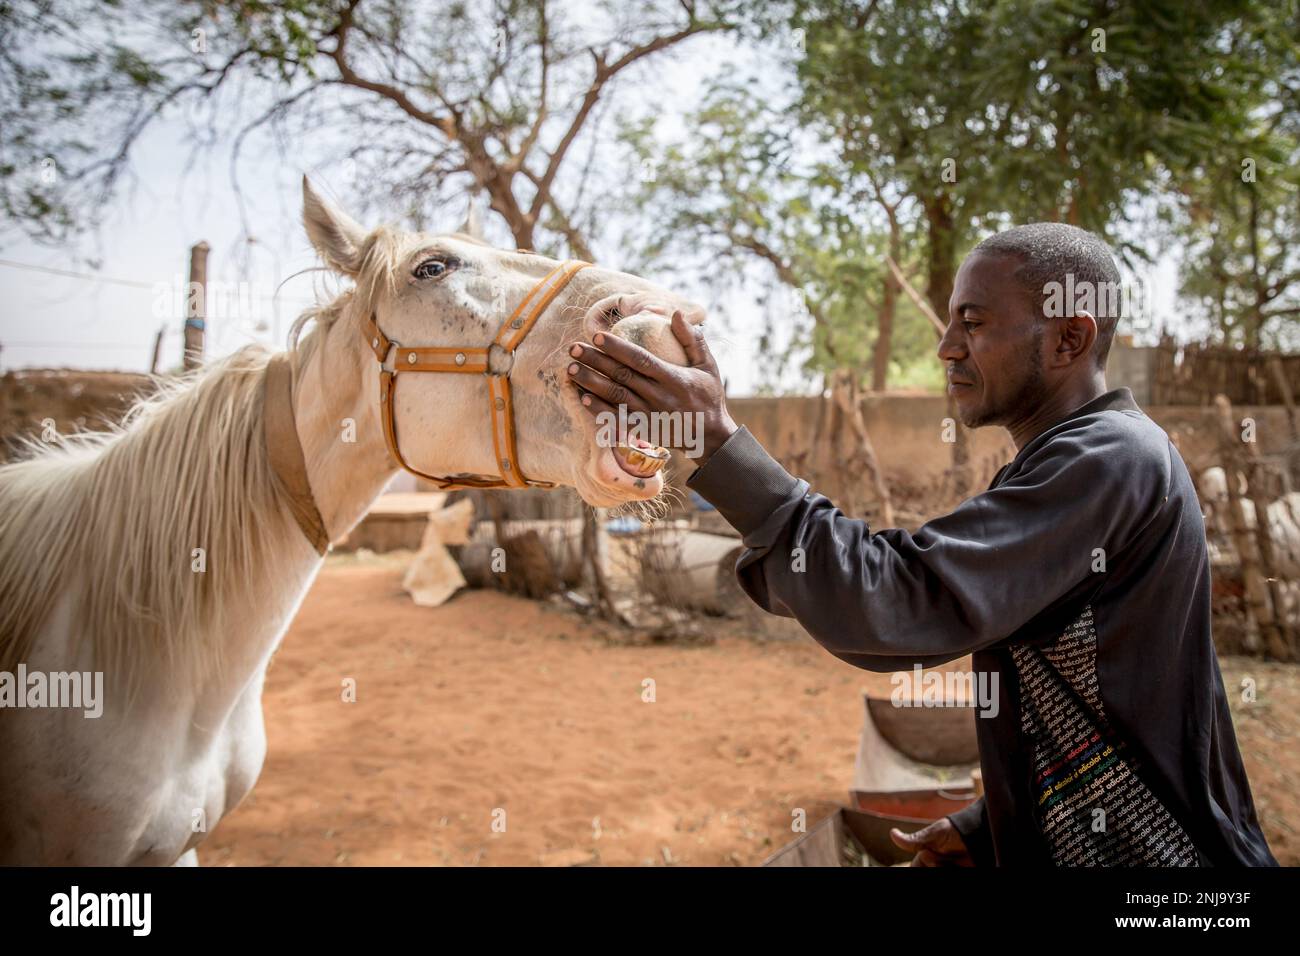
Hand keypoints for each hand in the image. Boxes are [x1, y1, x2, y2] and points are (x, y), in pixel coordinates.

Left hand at [567, 310, 737, 461]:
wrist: (710, 436)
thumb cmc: (708, 396)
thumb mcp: (708, 366)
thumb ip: (693, 340)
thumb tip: (676, 313)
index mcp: (674, 379)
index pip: (640, 360)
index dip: (617, 348)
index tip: (597, 337)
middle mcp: (659, 397)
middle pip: (621, 376)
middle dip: (595, 361)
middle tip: (573, 348)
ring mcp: (649, 415)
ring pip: (615, 397)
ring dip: (590, 382)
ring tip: (571, 369)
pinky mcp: (644, 429)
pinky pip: (617, 419)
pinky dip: (599, 409)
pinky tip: (582, 397)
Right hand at [889, 818, 974, 866]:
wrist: (980, 833)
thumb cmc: (954, 831)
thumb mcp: (934, 835)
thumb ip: (914, 840)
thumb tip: (892, 834)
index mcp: (924, 858)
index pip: (914, 868)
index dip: (921, 866)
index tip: (928, 859)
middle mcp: (934, 866)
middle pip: (928, 872)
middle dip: (933, 866)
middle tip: (939, 860)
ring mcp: (947, 869)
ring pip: (939, 874)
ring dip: (944, 868)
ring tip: (952, 861)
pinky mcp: (960, 873)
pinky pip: (955, 877)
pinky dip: (954, 869)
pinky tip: (959, 863)